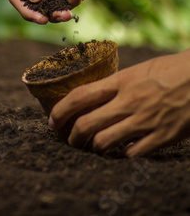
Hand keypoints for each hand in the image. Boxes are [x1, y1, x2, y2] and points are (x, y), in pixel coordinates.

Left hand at [49, 50, 189, 156]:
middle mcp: (129, 101)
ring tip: (92, 148)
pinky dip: (121, 155)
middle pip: (86, 124)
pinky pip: (132, 154)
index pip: (79, 96)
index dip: (60, 111)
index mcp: (122, 81)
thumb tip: (93, 96)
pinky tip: (120, 152)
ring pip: (103, 142)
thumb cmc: (173, 69)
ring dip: (93, 148)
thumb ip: (117, 84)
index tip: (52, 120)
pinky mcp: (163, 136)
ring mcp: (146, 120)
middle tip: (70, 139)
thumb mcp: (139, 70)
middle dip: (72, 136)